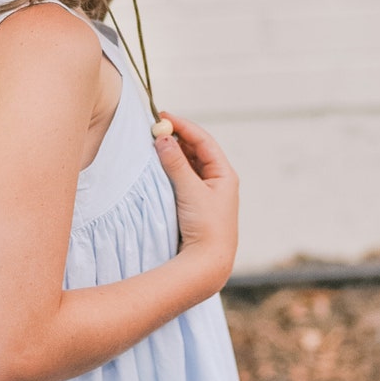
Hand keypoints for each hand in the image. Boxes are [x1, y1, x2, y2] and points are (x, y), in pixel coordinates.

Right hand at [154, 112, 238, 290]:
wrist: (208, 265)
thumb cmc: (207, 227)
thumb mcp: (190, 191)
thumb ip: (176, 163)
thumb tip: (163, 137)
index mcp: (224, 174)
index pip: (203, 140)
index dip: (184, 126)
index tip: (162, 116)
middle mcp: (218, 181)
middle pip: (197, 150)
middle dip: (177, 137)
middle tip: (155, 128)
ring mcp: (207, 193)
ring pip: (189, 163)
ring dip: (174, 152)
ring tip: (154, 142)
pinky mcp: (196, 204)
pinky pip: (184, 177)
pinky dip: (172, 167)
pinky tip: (159, 164)